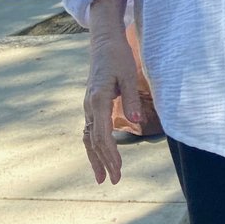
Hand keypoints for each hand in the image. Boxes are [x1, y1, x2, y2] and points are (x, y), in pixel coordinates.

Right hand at [83, 0, 140, 183]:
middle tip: (114, 181)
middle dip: (103, 162)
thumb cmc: (118, 57)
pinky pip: (90, 130)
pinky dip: (93, 146)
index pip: (102, 134)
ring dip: (95, 158)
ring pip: (88, 138)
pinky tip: (99, 157)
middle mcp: (90, 105)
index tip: (118, 169)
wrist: (104, 43)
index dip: (110, 154)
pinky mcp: (91, 105)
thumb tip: (136, 122)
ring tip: (102, 178)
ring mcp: (88, 106)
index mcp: (98, 99)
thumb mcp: (128, 75)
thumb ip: (132, 99)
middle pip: (93, 140)